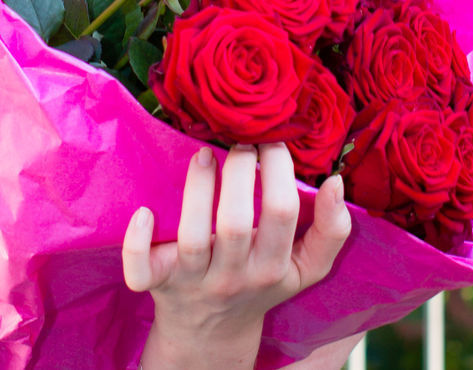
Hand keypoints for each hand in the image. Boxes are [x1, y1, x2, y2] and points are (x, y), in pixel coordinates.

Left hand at [122, 143, 351, 368]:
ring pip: (193, 238)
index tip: (273, 140)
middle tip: (240, 141)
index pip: (283, 213)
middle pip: (237, 224)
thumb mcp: (306, 267)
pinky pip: (142, 270)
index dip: (279, 170)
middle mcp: (234, 277)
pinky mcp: (158, 284)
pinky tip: (144, 212)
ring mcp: (193, 281)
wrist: (212, 332)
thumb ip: (332, 230)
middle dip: (239, 173)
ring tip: (206, 154)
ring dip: (198, 190)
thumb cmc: (261, 283)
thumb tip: (336, 182)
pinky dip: (137, 242)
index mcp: (273, 268)